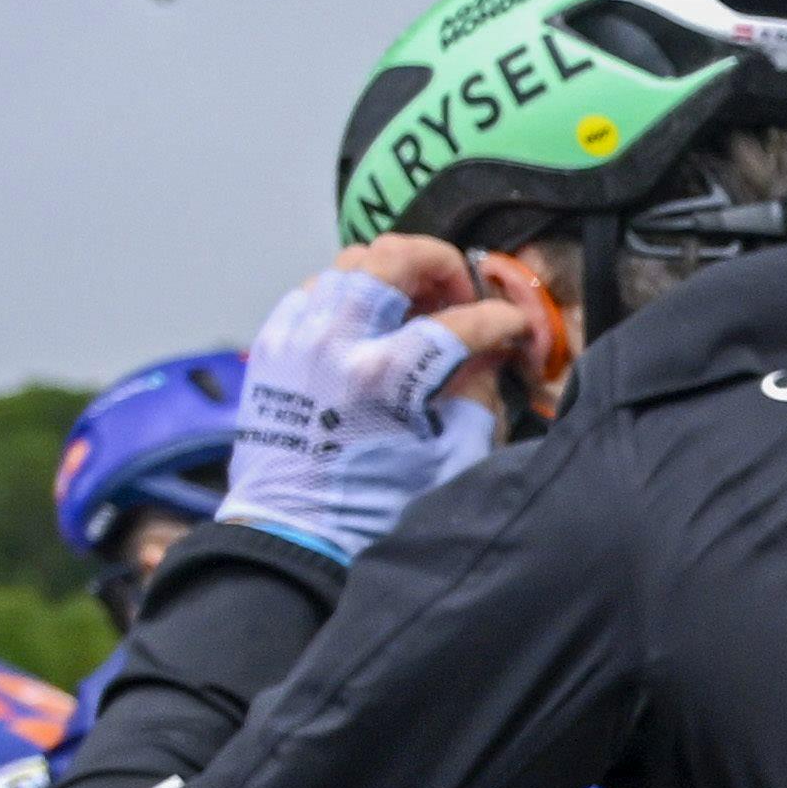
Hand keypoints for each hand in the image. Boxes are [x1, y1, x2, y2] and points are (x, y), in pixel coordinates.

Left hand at [218, 251, 520, 557]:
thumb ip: (474, 393)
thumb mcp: (447, 455)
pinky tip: (367, 330)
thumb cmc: (374, 505)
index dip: (500, 321)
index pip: (460, 322)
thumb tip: (485, 353)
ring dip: (391, 276)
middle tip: (458, 294)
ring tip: (413, 308)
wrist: (293, 530)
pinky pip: (313, 292)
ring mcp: (296, 336)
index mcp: (386, 374)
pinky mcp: (272, 345)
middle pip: (393, 257)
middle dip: (439, 265)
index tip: (513, 328)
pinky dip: (348, 298)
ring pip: (350, 264)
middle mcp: (336, 341)